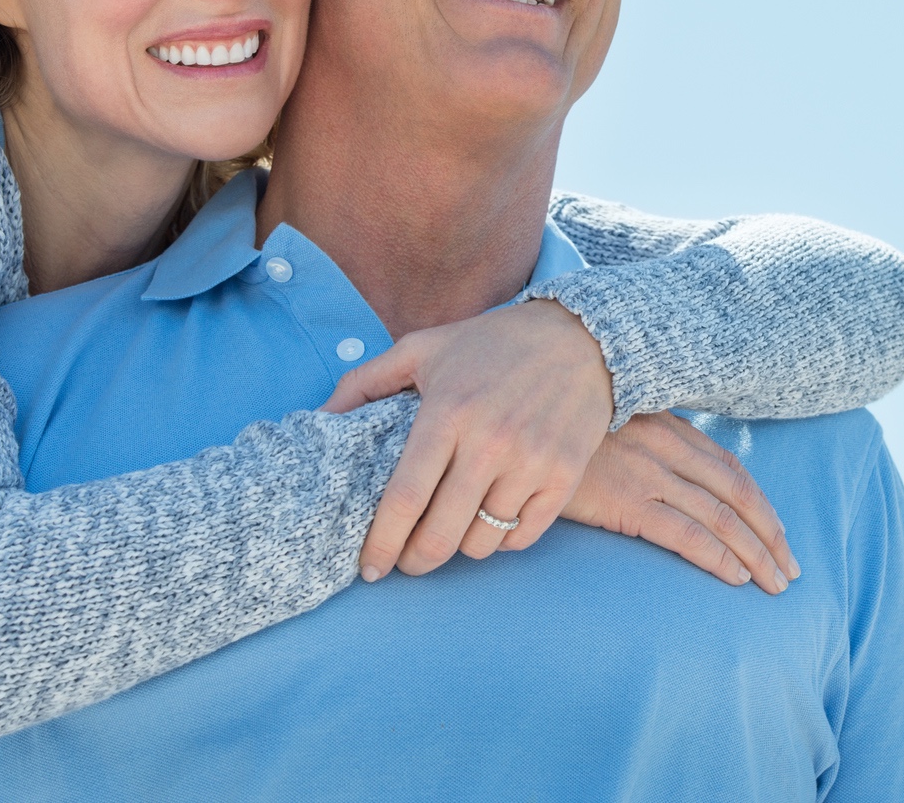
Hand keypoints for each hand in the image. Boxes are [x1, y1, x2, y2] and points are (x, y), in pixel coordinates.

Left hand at [321, 298, 614, 580]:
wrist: (584, 337)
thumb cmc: (493, 343)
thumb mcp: (424, 347)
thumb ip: (367, 380)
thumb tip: (319, 418)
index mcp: (448, 412)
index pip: (405, 497)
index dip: (381, 542)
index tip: (367, 567)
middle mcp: (491, 442)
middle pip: (441, 534)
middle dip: (414, 561)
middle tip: (406, 561)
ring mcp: (532, 462)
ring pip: (482, 542)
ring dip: (459, 547)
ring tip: (451, 531)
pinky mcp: (565, 476)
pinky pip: (523, 536)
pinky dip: (502, 540)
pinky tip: (491, 521)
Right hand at [563, 412, 800, 593]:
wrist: (519, 430)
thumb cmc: (563, 434)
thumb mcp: (613, 425)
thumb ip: (647, 443)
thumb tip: (671, 475)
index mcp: (670, 428)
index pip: (731, 469)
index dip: (761, 505)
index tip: (779, 534)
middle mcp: (668, 447)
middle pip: (737, 495)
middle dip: (770, 535)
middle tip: (790, 569)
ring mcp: (649, 474)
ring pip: (720, 519)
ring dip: (755, 554)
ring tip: (772, 584)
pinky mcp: (627, 502)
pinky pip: (686, 534)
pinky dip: (718, 557)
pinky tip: (735, 577)